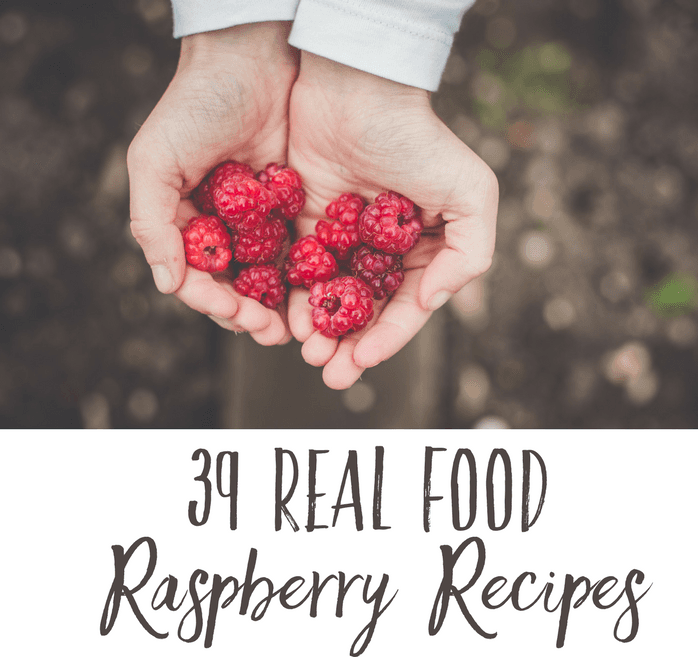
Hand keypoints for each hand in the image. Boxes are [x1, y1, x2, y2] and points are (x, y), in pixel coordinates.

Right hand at [127, 23, 297, 343]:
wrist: (252, 57)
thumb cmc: (194, 104)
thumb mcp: (155, 159)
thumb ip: (151, 222)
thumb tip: (166, 284)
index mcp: (184, 225)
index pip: (195, 280)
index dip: (213, 302)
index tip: (235, 312)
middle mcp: (221, 231)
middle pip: (234, 290)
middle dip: (250, 317)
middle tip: (271, 333)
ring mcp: (259, 225)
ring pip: (269, 282)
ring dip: (280, 311)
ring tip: (296, 330)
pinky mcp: (295, 213)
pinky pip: (301, 256)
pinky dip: (308, 281)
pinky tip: (322, 297)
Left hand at [286, 53, 499, 387]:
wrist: (356, 87)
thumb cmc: (418, 137)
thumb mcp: (471, 192)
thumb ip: (470, 255)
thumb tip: (429, 303)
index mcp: (422, 252)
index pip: (404, 310)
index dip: (386, 340)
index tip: (362, 361)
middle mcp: (382, 254)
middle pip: (364, 316)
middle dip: (347, 349)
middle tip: (330, 374)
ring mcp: (343, 241)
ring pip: (329, 302)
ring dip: (319, 333)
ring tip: (309, 353)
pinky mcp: (305, 226)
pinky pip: (298, 274)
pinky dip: (293, 300)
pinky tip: (288, 320)